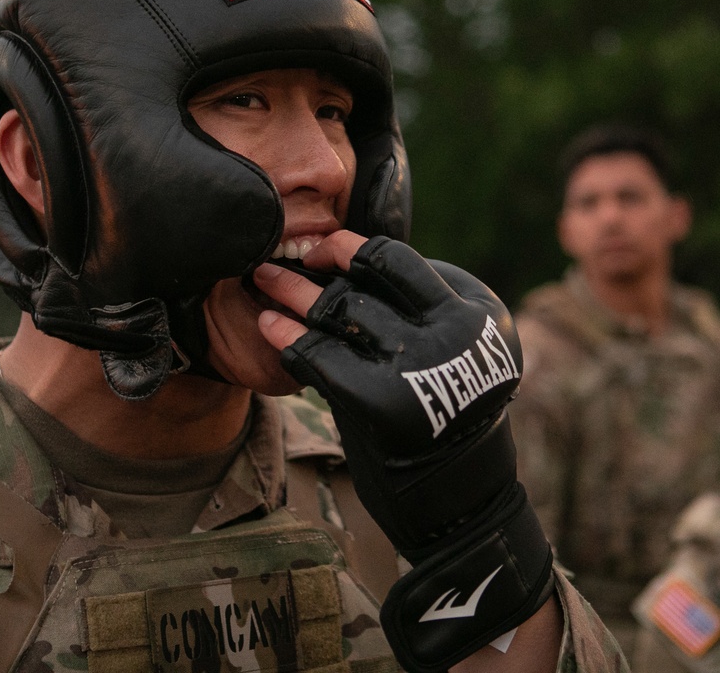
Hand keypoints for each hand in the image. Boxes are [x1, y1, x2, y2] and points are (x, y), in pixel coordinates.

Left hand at [253, 232, 553, 672]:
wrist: (458, 492)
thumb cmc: (442, 408)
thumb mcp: (452, 344)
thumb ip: (415, 304)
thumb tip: (346, 258)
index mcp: (476, 309)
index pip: (397, 260)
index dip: (350, 247)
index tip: (320, 247)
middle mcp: (454, 332)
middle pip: (366, 278)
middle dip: (316, 261)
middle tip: (279, 254)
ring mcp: (419, 366)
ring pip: (340, 311)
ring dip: (292, 294)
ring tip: (263, 282)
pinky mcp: (382, 403)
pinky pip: (321, 357)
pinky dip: (290, 340)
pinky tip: (268, 327)